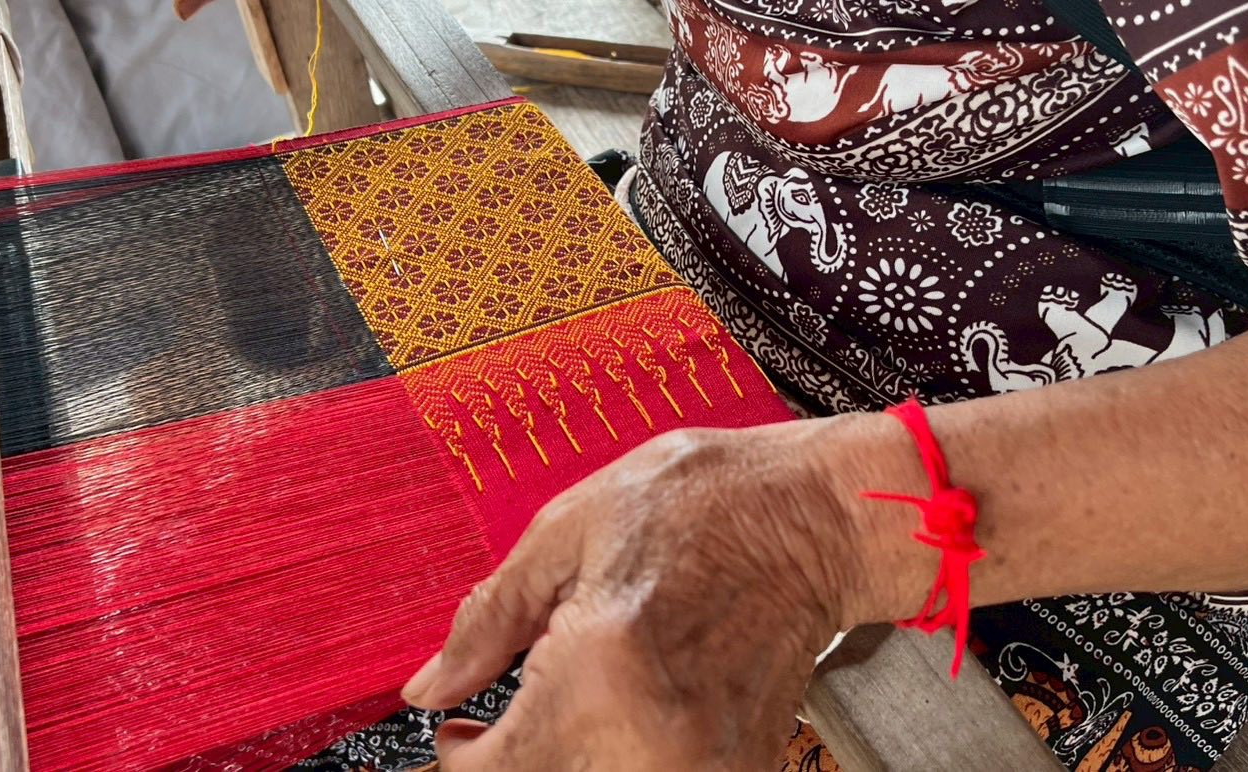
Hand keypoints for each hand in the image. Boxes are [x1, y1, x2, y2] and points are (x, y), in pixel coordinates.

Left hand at [403, 420, 918, 770]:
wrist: (818, 518)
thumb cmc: (706, 502)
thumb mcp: (573, 527)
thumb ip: (491, 617)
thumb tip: (429, 687)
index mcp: (603, 668)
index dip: (455, 761)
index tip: (452, 735)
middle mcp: (655, 739)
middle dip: (502, 766)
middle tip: (480, 732)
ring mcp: (703, 769)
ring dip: (556, 765)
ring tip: (543, 722)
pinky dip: (611, 765)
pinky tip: (602, 727)